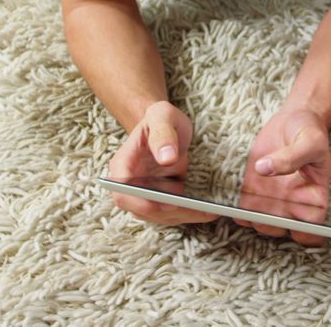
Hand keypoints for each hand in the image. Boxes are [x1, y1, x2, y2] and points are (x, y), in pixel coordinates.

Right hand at [107, 101, 217, 224]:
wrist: (167, 126)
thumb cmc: (161, 119)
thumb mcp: (162, 115)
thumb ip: (163, 133)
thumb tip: (166, 157)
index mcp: (124, 163)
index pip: (121, 189)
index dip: (138, 201)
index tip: (162, 203)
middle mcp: (130, 182)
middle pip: (141, 208)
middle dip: (168, 212)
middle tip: (195, 208)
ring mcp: (144, 193)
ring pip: (158, 215)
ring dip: (182, 216)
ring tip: (208, 211)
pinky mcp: (160, 198)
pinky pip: (171, 213)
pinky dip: (188, 214)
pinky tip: (209, 211)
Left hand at [237, 108, 330, 244]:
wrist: (293, 120)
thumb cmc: (309, 131)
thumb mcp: (309, 141)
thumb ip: (291, 157)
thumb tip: (264, 169)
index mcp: (314, 198)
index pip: (312, 230)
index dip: (302, 232)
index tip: (290, 218)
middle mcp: (293, 205)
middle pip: (280, 230)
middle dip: (269, 220)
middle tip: (263, 199)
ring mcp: (272, 200)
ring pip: (258, 223)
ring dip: (250, 215)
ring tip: (251, 192)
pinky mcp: (252, 191)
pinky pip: (241, 210)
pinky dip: (233, 210)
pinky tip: (227, 203)